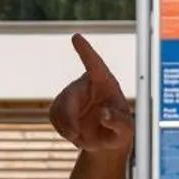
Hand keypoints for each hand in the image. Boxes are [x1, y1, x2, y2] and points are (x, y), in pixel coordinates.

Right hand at [48, 33, 133, 153]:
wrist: (106, 142)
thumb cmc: (119, 131)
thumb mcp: (125, 132)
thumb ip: (119, 123)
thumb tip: (105, 115)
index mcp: (106, 83)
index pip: (95, 64)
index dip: (85, 51)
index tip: (76, 37)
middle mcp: (87, 84)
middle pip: (69, 95)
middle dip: (69, 117)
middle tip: (75, 136)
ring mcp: (72, 93)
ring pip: (58, 106)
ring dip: (65, 126)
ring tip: (78, 138)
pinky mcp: (61, 104)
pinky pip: (53, 114)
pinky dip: (61, 129)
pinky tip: (73, 135)